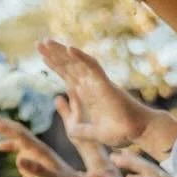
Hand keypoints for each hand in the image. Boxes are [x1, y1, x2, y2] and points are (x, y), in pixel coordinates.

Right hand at [0, 119, 97, 176]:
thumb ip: (36, 170)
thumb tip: (19, 159)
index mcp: (39, 150)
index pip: (18, 134)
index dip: (3, 127)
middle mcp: (36, 147)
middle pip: (16, 131)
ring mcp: (35, 152)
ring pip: (15, 140)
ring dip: (2, 132)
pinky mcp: (35, 158)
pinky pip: (18, 148)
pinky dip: (8, 145)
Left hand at [37, 39, 176, 159]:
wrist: (138, 133)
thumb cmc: (121, 133)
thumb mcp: (93, 134)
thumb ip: (81, 131)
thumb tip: (71, 131)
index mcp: (89, 94)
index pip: (69, 75)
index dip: (57, 65)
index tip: (43, 56)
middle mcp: (92, 85)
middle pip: (70, 65)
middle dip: (54, 54)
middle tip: (38, 43)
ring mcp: (98, 83)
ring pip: (77, 63)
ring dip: (61, 52)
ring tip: (45, 41)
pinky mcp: (106, 85)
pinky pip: (92, 67)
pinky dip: (81, 57)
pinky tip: (68, 49)